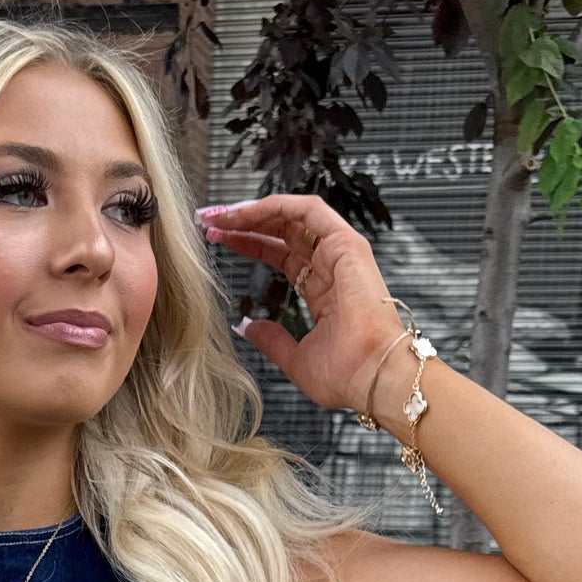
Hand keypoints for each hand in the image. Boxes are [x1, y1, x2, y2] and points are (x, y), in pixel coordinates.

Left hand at [198, 192, 414, 427]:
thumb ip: (272, 339)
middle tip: (209, 221)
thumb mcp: (295, 359)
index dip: (249, 245)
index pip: (280, 255)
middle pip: (282, 231)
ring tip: (220, 215)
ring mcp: (340, 252)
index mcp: (322, 290)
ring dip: (254, 211)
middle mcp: (331, 266)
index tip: (218, 241)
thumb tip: (247, 327)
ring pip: (292, 216)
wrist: (371, 375)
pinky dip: (275, 206)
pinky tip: (246, 213)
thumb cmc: (346, 375)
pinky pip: (307, 210)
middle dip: (244, 222)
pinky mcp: (346, 244)